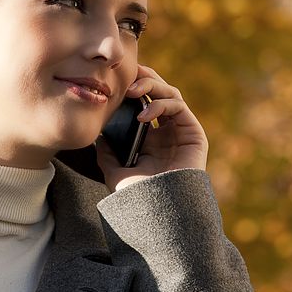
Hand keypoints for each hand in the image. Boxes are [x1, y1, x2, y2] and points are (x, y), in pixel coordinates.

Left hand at [95, 65, 208, 192]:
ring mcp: (181, 131)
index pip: (143, 102)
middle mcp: (167, 132)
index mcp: (150, 138)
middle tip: (125, 77)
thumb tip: (98, 136)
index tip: (114, 81)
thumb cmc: (138, 197)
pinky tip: (143, 115)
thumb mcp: (115, 172)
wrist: (159, 214)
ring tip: (131, 91)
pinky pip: (178, 107)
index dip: (132, 87)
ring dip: (151, 86)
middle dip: (143, 80)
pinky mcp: (193, 133)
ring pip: (170, 93)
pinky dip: (160, 104)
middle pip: (158, 92)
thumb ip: (107, 153)